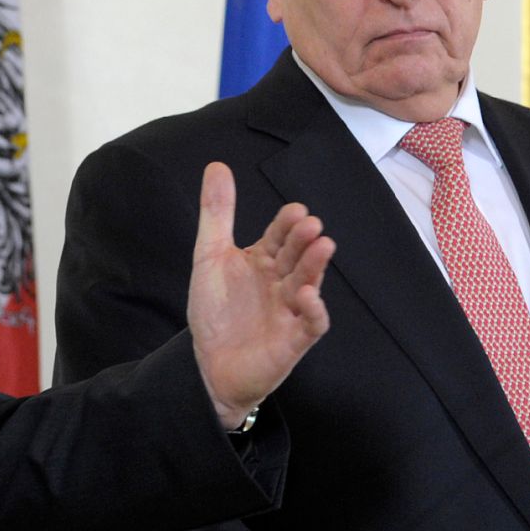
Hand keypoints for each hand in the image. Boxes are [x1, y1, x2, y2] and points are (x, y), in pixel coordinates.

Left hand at [188, 164, 332, 427]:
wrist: (207, 365)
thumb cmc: (215, 312)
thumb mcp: (210, 257)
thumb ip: (217, 213)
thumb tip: (217, 165)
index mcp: (264, 261)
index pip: (280, 236)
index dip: (287, 224)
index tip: (296, 210)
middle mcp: (281, 282)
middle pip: (297, 257)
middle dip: (304, 241)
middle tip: (311, 224)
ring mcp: (290, 311)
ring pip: (309, 284)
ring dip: (315, 266)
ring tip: (322, 245)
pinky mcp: (293, 341)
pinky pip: (311, 324)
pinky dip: (314, 311)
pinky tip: (307, 295)